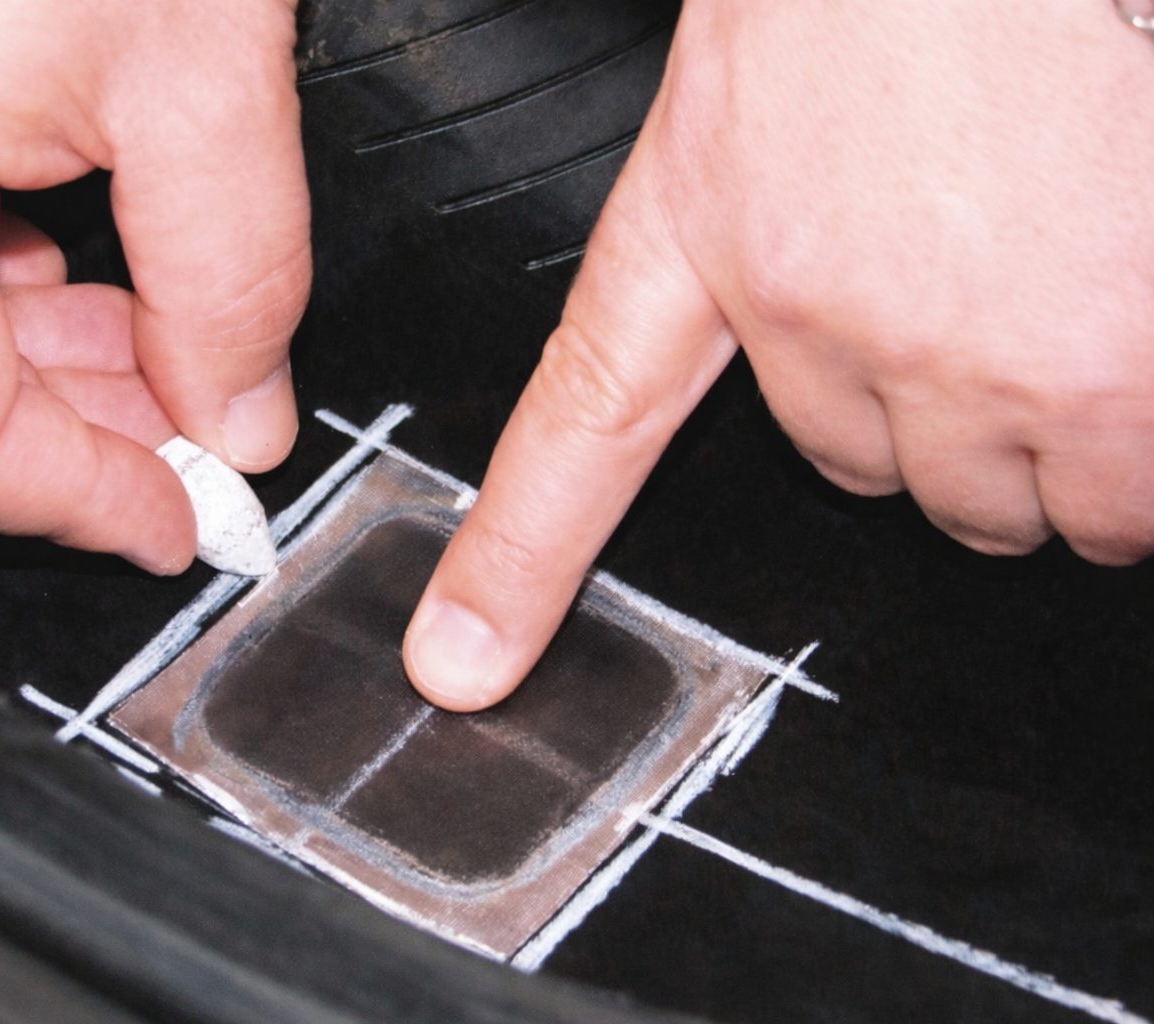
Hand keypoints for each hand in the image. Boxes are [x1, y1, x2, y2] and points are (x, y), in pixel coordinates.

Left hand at [405, 0, 1153, 710]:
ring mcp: (961, 356)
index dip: (521, 559)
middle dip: (923, 419)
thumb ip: (772, 237)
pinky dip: (1129, 441)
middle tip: (966, 300)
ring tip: (1055, 301)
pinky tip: (1124, 325)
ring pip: (1003, 499)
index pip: (586, 426)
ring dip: (1036, 435)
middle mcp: (821, 319)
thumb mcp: (762, 98)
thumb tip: (837, 333)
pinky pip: (1117, 492)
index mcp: (711, 239)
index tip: (466, 656)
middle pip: (870, 477)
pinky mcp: (1105, 374)